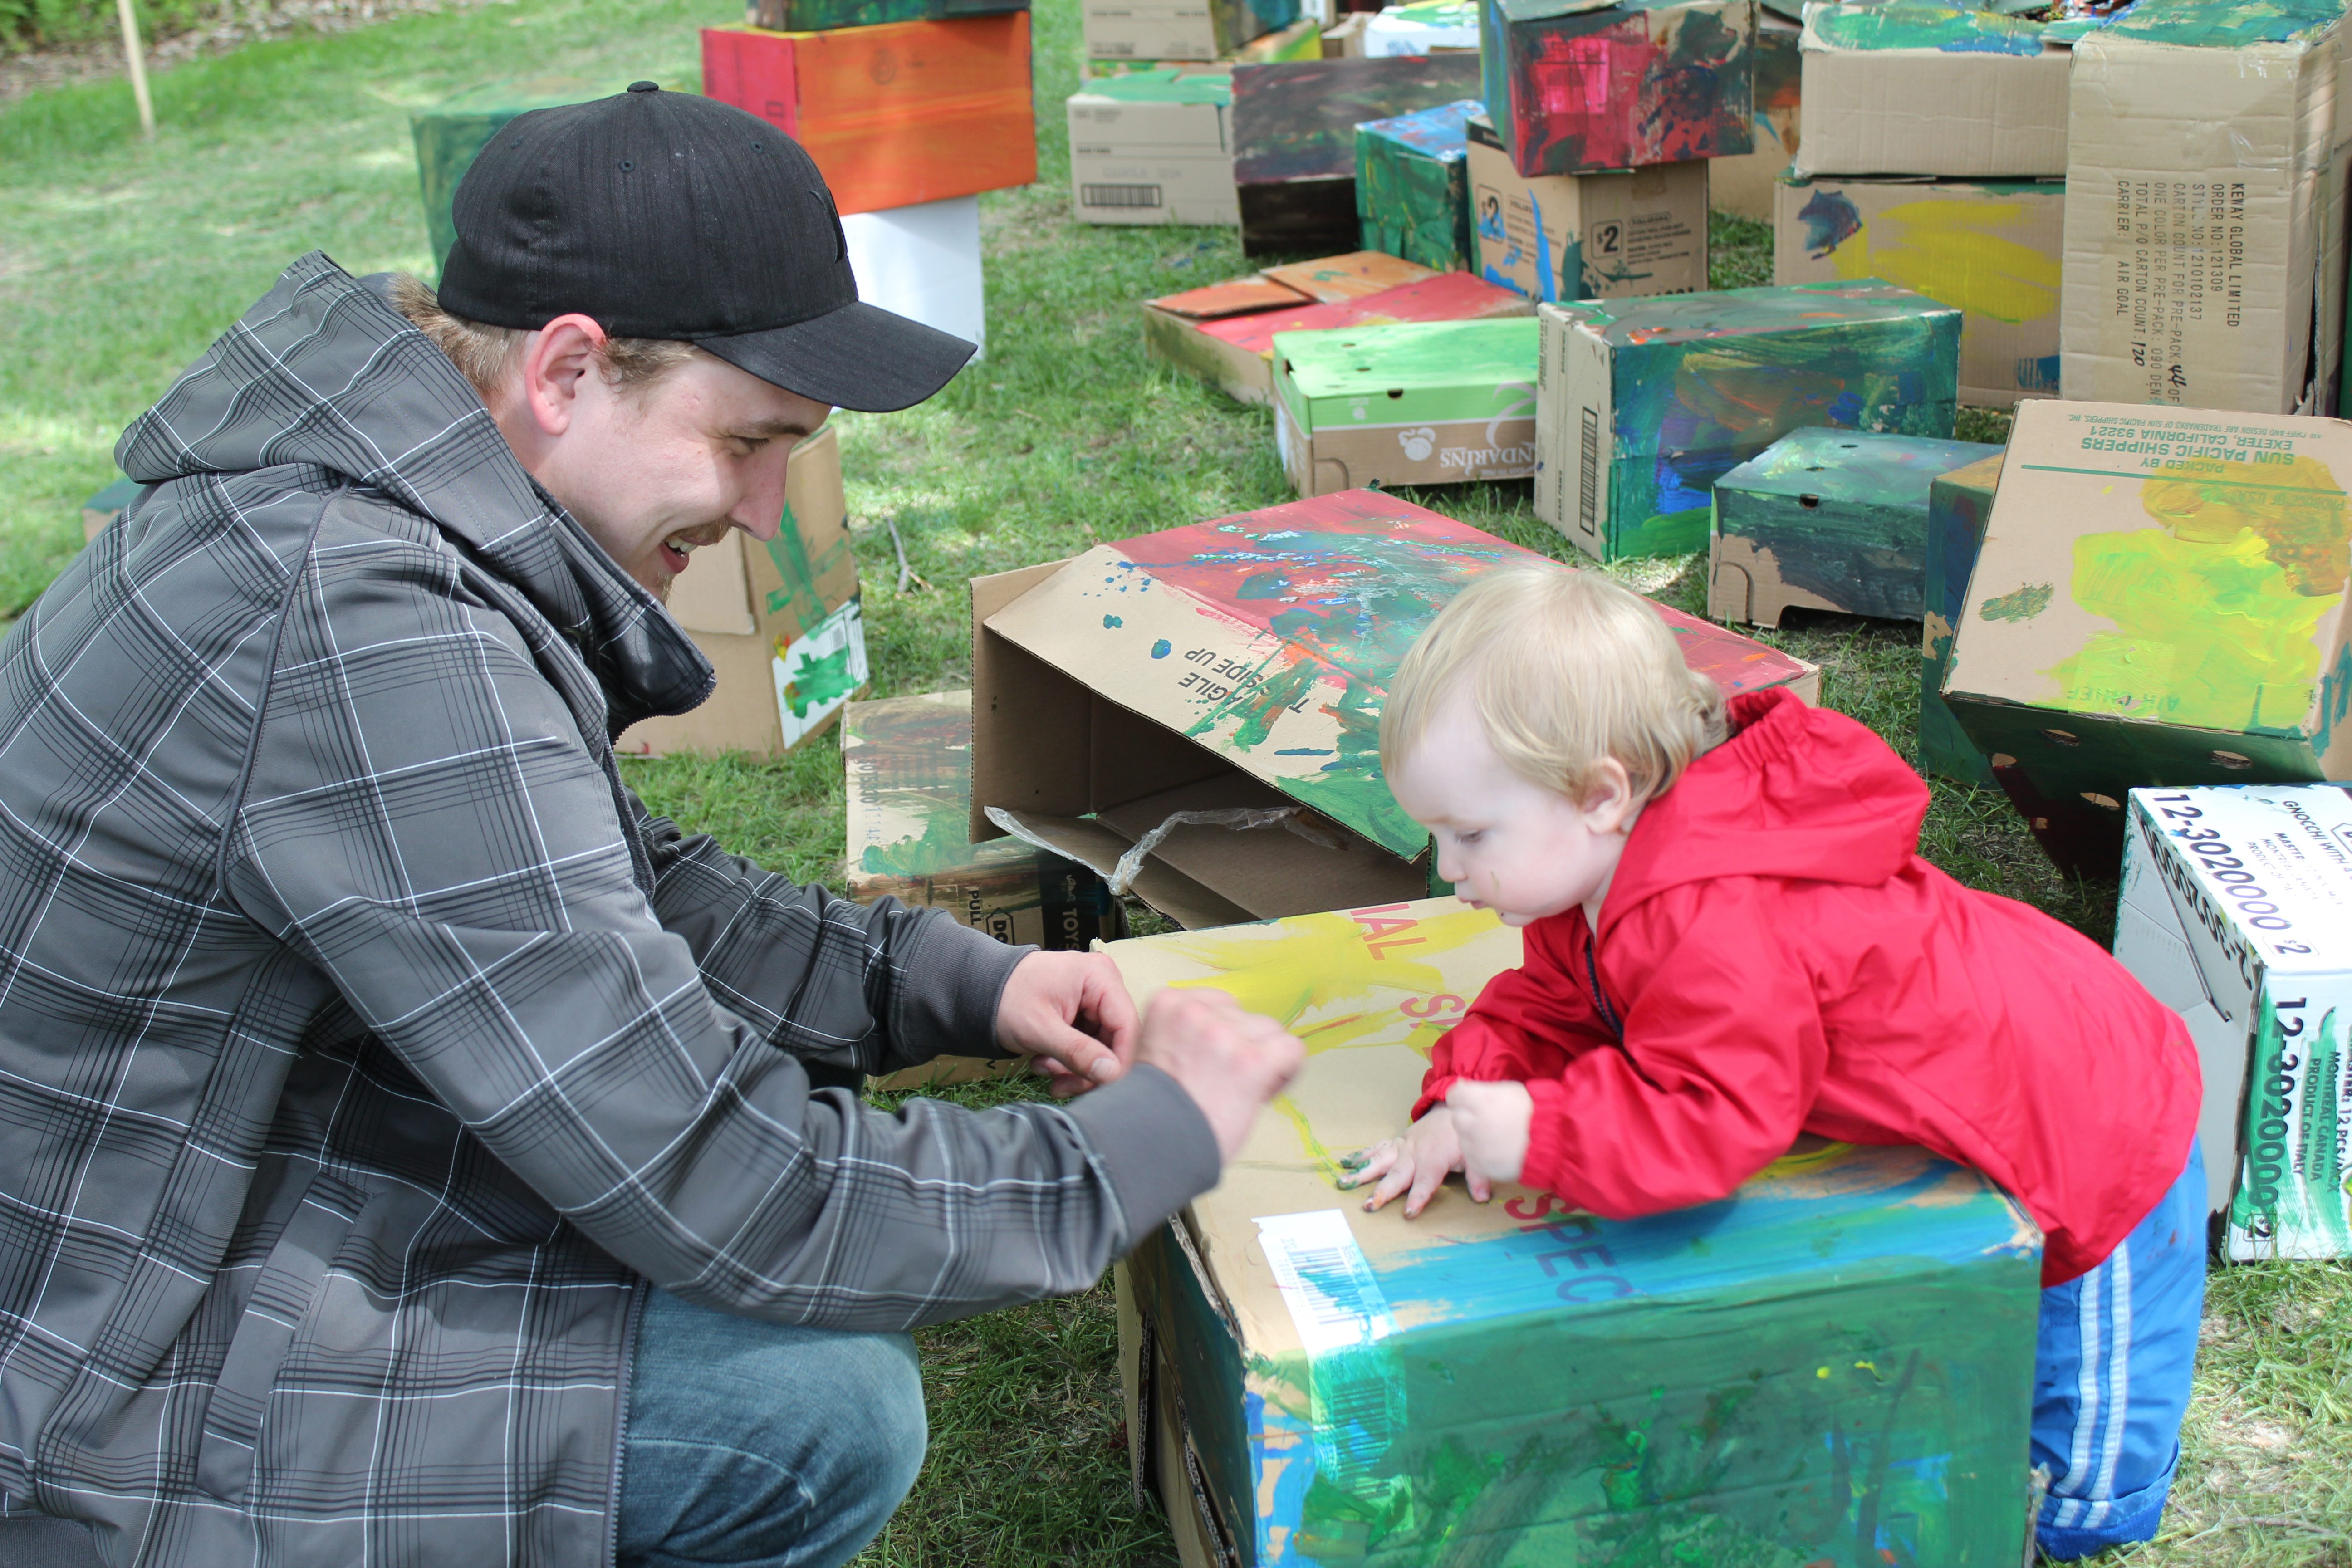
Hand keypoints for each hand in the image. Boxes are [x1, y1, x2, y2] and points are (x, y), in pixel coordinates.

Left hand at [994, 951, 1138, 1097]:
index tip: (1106, 1088)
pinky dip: (1069, 1062)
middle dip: (1088, 1068)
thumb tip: (1112, 1074)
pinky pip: (1088, 1046)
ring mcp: (1094, 1000)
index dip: (1121, 1061)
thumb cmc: (1005, 999)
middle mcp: (1104, 984)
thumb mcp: (1040, 1028)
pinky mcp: (1085, 1014)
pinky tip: (1045, 1063)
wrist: (979, 991)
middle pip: (1115, 1040)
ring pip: (1102, 1048)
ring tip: (1043, 1069)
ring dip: (1074, 1068)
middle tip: (1060, 1085)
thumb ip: (1077, 1051)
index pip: (1127, 1025)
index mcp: (1099, 976)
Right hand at [1133, 987, 1304, 1160]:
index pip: (1220, 1003)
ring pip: (1270, 1031)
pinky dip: (1287, 1071)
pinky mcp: (1252, 1061)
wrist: (1151, 1147)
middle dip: (1243, 1047)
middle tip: (1226, 1083)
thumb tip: (1232, 1033)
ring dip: (1264, 1059)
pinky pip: (1292, 1049)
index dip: (1225, 1034)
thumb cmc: (1154, 1111)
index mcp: (1169, 1004)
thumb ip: (1188, 1033)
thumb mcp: (1157, 1051)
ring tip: (1243, 1091)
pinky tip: (1265, 1091)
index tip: (1217, 1062)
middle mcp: (1196, 1012)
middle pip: (1245, 1017)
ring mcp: (1225, 1034)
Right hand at [1342, 1104, 1486, 1217]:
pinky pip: (1377, 1148)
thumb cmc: (1462, 1136)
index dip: (1418, 1197)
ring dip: (1362, 1172)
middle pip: (1397, 1173)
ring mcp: (1402, 1146)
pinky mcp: (1397, 1142)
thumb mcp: (1474, 1154)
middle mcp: (1414, 1152)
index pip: (1426, 1181)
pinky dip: (1361, 1155)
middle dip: (1383, 1190)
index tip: (1408, 1212)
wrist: (1453, 1110)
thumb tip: (1483, 1198)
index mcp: (1434, 1157)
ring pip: (1380, 1160)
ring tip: (1343, 1183)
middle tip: (1369, 1205)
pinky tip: (1344, 1163)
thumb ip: (1478, 1176)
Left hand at [1447, 1079, 1532, 1185]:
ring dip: (1473, 1138)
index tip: (1472, 1102)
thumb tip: (1461, 1086)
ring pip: (1463, 1140)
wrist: (1553, 1142)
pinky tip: (1497, 1152)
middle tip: (1489, 1121)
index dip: (1463, 1098)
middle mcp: (1472, 1122)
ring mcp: (1475, 1146)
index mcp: (1479, 1100)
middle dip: (1469, 1118)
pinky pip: (1471, 1159)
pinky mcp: (1480, 1166)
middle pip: (1457, 1118)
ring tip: (1496, 1138)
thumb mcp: (1509, 1090)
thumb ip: (1483, 1090)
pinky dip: (1480, 1156)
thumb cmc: (1534, 1111)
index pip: (1454, 1096)